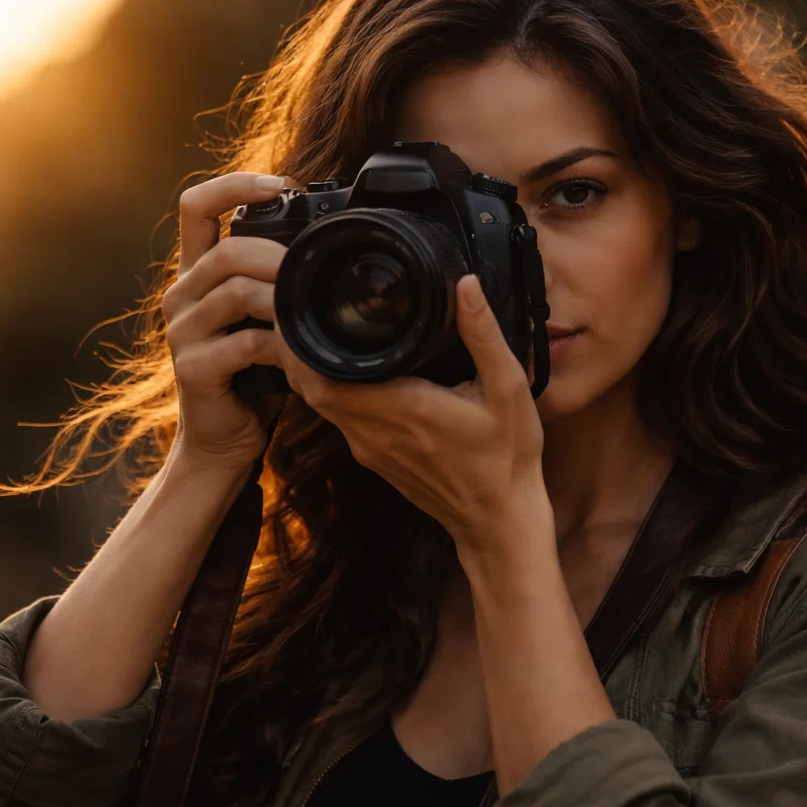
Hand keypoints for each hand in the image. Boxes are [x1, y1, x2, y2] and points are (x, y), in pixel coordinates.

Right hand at [163, 171, 299, 473]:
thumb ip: (276, 281)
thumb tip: (327, 244)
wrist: (223, 438)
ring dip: (284, 300)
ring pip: (235, 292)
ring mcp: (181, 331)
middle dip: (280, 257)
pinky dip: (280, 347)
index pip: (196, 206)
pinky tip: (298, 356)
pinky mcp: (192, 367)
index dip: (235, 184)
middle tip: (316, 272)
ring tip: (311, 314)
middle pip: (227, 251)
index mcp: (196, 274)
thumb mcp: (263, 317)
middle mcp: (180, 295)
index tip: (281, 184)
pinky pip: (243, 343)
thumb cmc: (252, 374)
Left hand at [274, 274, 547, 550]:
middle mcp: (375, 433)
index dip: (299, 347)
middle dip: (297, 350)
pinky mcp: (375, 460)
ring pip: (321, 405)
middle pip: (310, 389)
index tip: (299, 309)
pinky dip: (332, 391)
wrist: (500, 521)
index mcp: (402, 409)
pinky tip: (348, 367)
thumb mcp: (509, 389)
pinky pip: (339, 419)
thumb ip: (484, 336)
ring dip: (312, 371)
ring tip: (319, 328)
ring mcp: (371, 450)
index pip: (321, 380)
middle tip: (302, 307)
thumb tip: (465, 284)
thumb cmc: (508, 456)